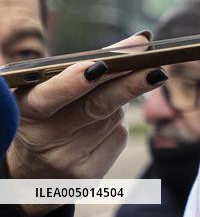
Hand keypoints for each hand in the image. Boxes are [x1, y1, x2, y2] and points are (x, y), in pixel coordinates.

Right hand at [5, 33, 167, 215]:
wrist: (33, 171)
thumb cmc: (49, 113)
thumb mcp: (52, 89)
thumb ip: (90, 63)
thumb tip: (141, 41)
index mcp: (27, 110)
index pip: (49, 97)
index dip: (73, 83)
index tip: (99, 66)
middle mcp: (44, 138)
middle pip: (94, 107)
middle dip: (129, 85)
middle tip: (156, 70)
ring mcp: (67, 160)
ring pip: (113, 117)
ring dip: (123, 97)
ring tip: (112, 92)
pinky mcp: (88, 174)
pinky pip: (118, 136)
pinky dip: (118, 121)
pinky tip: (104, 122)